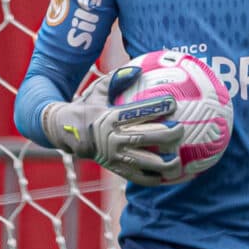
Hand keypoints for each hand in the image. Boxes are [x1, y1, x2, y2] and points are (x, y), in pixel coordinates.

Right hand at [41, 63, 186, 186]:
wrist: (66, 133)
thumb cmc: (87, 107)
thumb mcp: (97, 89)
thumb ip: (117, 79)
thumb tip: (138, 69)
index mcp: (110, 118)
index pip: (139, 112)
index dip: (158, 107)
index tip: (173, 102)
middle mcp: (113, 138)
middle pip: (147, 137)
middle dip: (169, 134)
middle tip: (182, 129)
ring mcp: (115, 157)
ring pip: (146, 162)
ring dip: (166, 162)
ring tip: (179, 159)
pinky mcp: (116, 169)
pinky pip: (139, 177)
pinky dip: (155, 178)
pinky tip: (169, 175)